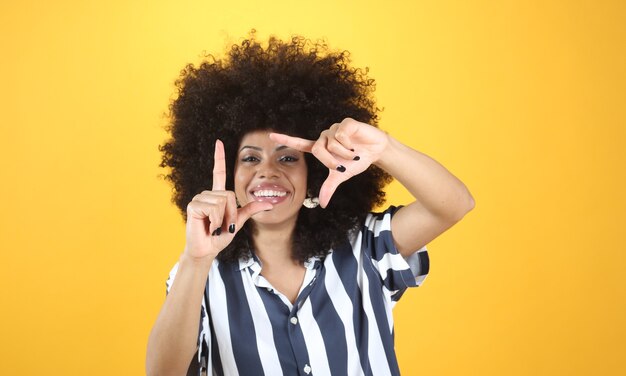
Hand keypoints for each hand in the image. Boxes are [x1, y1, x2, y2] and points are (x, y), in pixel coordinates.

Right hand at [184, 140, 272, 259]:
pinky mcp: (193, 205)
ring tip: (215, 226)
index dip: (219, 157)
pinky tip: (209, 226)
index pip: (218, 171)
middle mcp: (208, 194)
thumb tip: (270, 203)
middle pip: (229, 194)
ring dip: (223, 218)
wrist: (207, 249)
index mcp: (217, 195)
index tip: (219, 141)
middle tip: (223, 225)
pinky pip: (214, 208)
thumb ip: (250, 209)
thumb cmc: (220, 236)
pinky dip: (216, 220)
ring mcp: (200, 198)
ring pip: (223, 201)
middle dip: (231, 213)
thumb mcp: (238, 221)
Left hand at [269, 118, 388, 207]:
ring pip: (332, 143)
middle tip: (343, 165)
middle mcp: (324, 137)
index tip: (271, 136)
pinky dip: (349, 144)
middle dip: (331, 161)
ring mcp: (334, 129)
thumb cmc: (356, 162)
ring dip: (345, 154)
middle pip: (318, 149)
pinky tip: (356, 144)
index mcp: (320, 148)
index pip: (300, 143)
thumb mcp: (341, 176)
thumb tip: (323, 204)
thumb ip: (329, 187)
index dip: (286, 139)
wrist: (376, 152)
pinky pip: (341, 135)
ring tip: (353, 153)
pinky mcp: (345, 123)